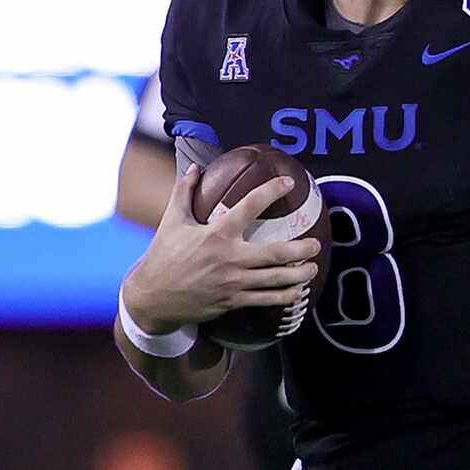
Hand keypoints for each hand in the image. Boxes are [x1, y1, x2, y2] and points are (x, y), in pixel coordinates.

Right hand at [122, 164, 321, 330]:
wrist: (153, 297)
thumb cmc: (164, 255)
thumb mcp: (172, 221)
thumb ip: (184, 192)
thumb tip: (194, 167)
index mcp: (217, 234)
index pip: (250, 206)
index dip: (271, 191)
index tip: (289, 183)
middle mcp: (229, 258)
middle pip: (275, 253)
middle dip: (300, 249)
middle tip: (315, 244)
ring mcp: (233, 283)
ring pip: (275, 281)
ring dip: (298, 275)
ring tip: (313, 269)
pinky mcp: (232, 302)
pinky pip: (265, 301)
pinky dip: (284, 297)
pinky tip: (296, 293)